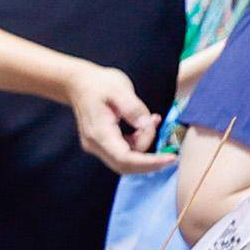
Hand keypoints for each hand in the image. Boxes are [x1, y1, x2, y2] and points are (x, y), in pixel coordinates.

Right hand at [67, 59, 175, 176]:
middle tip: (171, 152)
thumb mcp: (120, 89)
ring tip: (153, 120)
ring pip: (127, 160)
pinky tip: (144, 125)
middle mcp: (96, 145)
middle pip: (125, 166)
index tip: (171, 158)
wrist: (78, 84)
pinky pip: (125, 152)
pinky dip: (139, 142)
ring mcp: (98, 146)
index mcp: (99, 133)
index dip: (149, 162)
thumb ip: (134, 109)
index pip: (125, 158)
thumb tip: (147, 125)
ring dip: (145, 145)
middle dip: (150, 162)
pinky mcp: (103, 144)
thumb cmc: (99, 84)